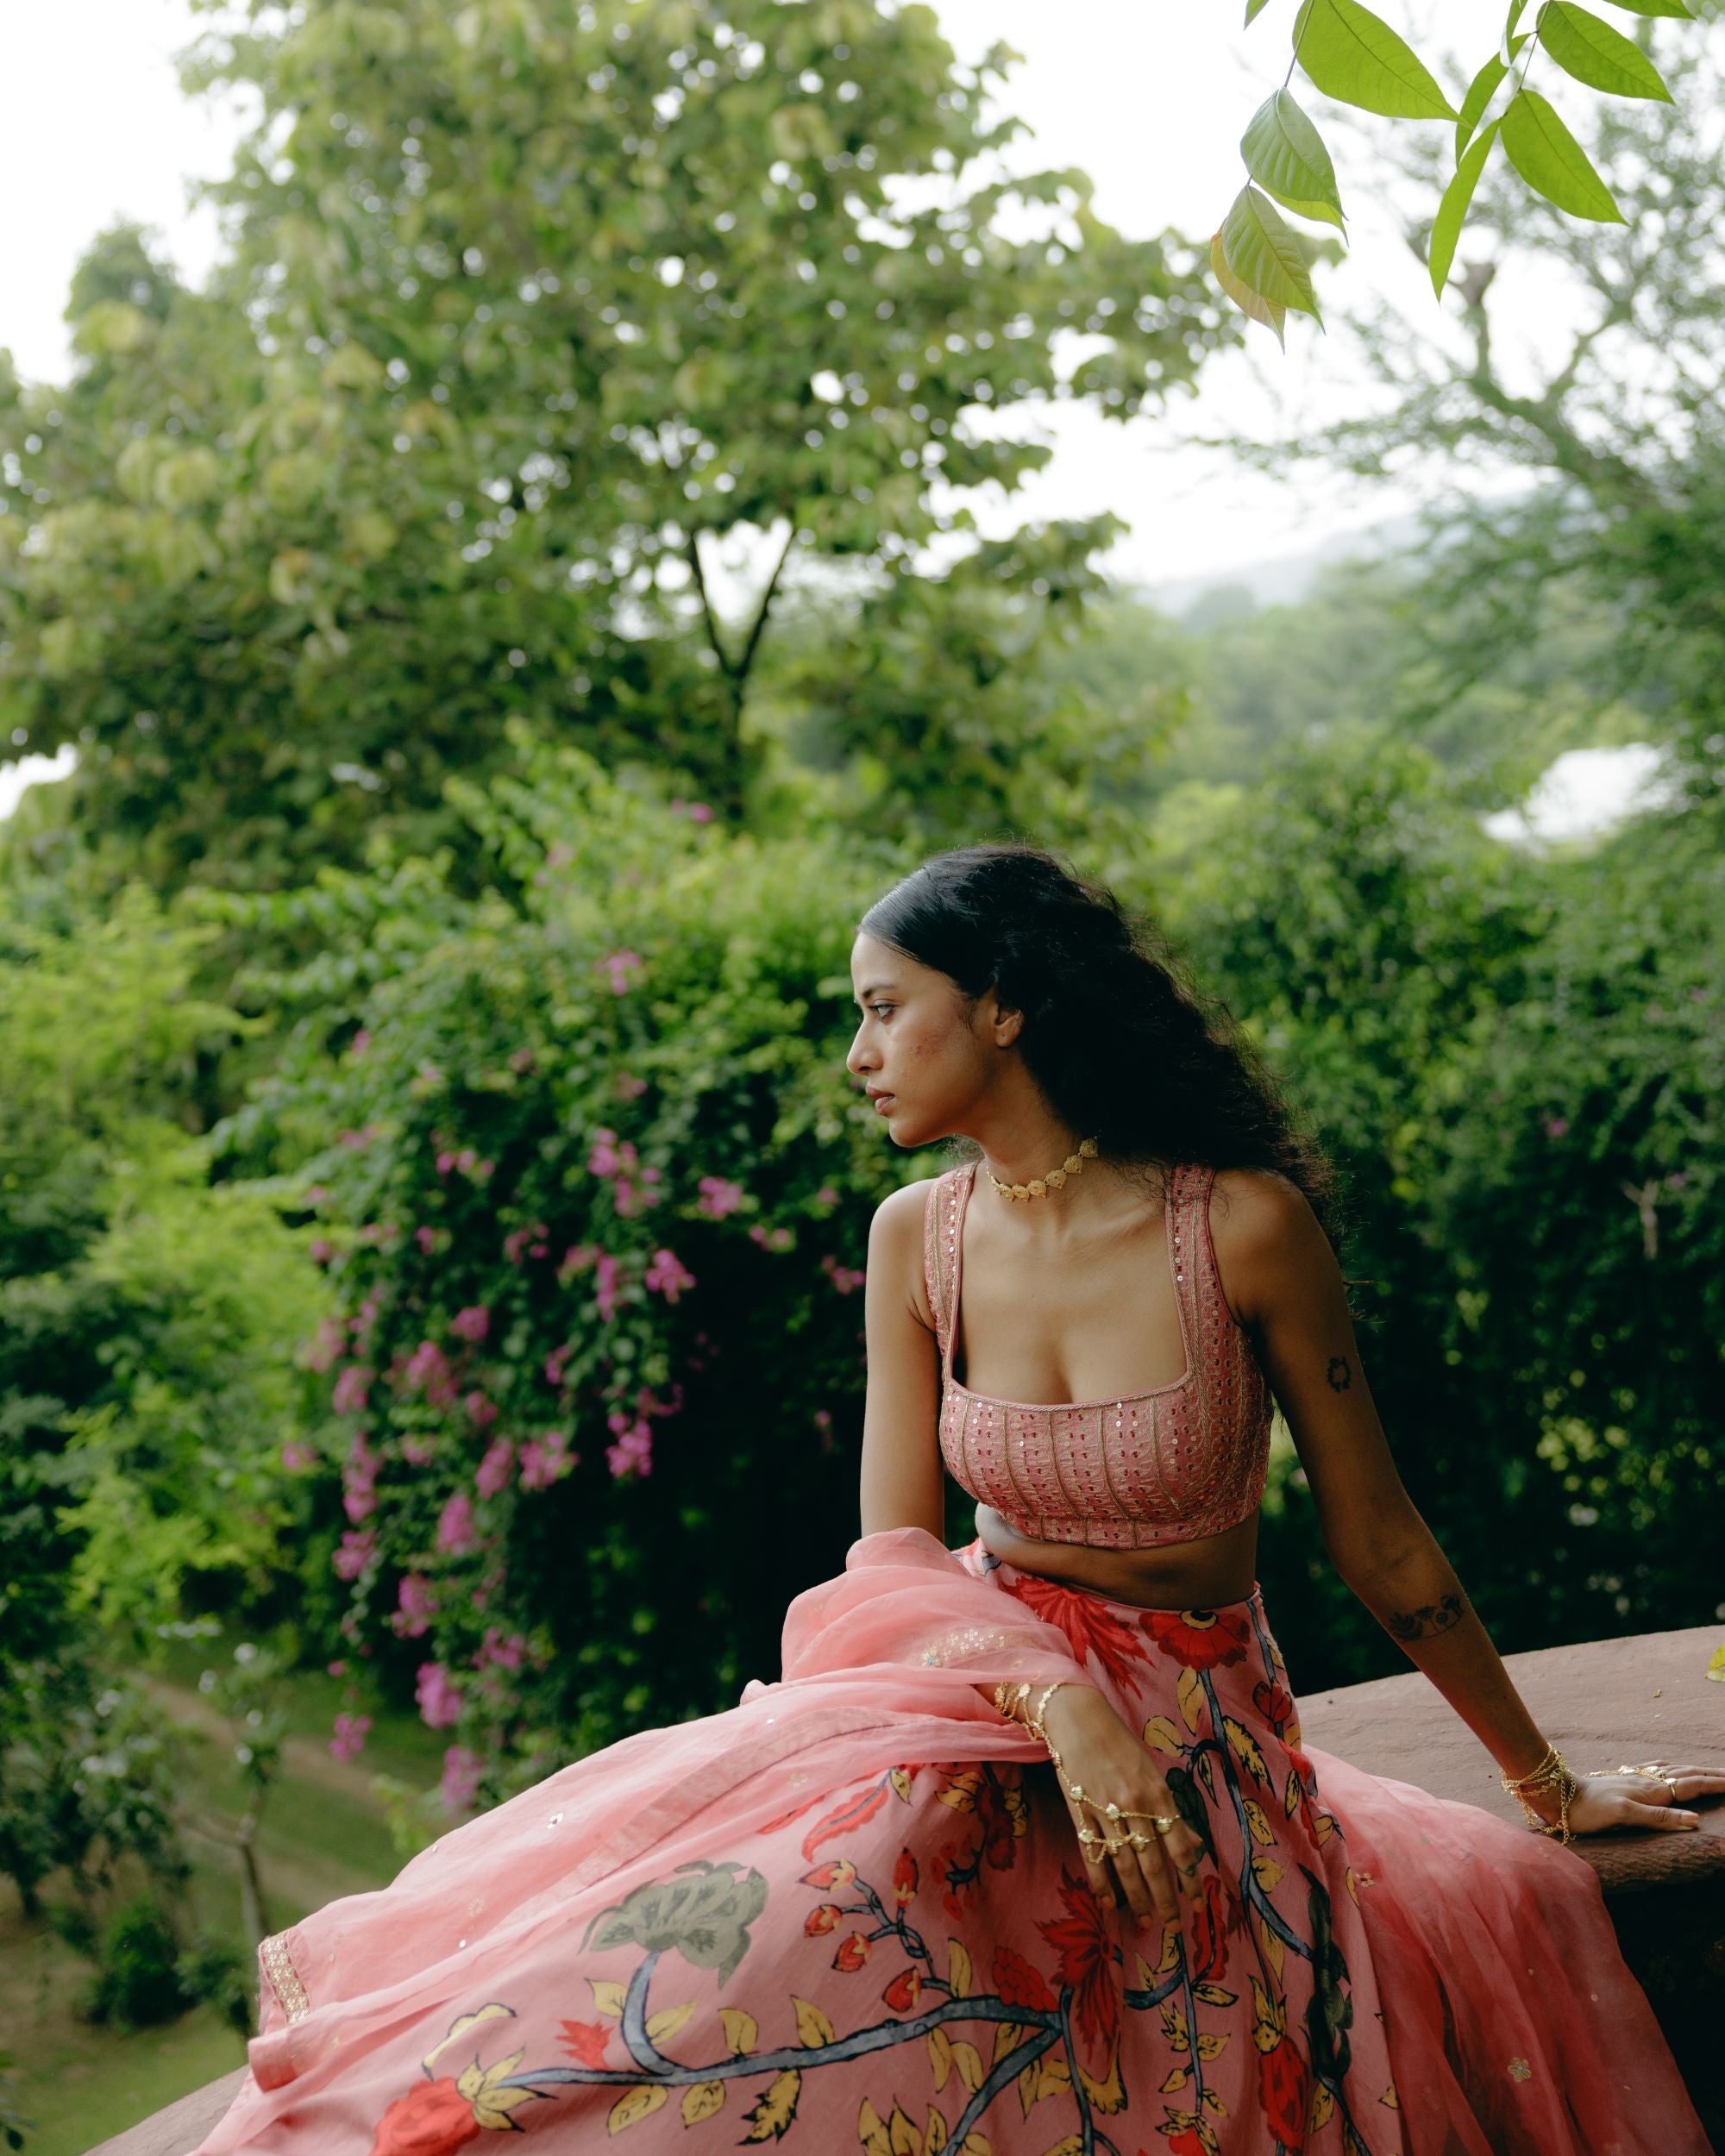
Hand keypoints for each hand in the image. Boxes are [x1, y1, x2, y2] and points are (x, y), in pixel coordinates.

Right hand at [1038, 1684, 1207, 1926]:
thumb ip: (1170, 1811)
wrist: (1078, 1719)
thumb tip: (1195, 1845)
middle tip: (1172, 1927)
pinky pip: (1093, 1855)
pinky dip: (1101, 1881)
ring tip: (1144, 1921)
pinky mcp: (1081, 1813)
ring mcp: (1106, 1811)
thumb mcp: (1153, 1773)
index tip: (1197, 1903)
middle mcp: (1135, 1806)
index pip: (1180, 1847)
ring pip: (1125, 1865)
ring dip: (1136, 1898)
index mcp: (1158, 1794)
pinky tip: (1108, 1903)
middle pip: (1153, 1863)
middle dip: (1165, 1898)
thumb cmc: (1120, 1743)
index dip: (1189, 1878)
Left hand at [1563, 1758, 1724, 1835]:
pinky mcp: (1625, 1780)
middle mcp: (1647, 1781)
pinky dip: (1672, 1769)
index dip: (1716, 1783)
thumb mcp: (1625, 1815)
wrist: (1559, 1795)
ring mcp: (1636, 1779)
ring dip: (1695, 1771)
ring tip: (1710, 1771)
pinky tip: (1669, 1769)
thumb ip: (1660, 1818)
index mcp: (1652, 1791)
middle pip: (1687, 1774)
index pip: (1692, 1785)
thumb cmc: (1590, 1810)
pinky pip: (1657, 1771)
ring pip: (1673, 1771)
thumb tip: (1696, 1820)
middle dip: (1712, 1774)